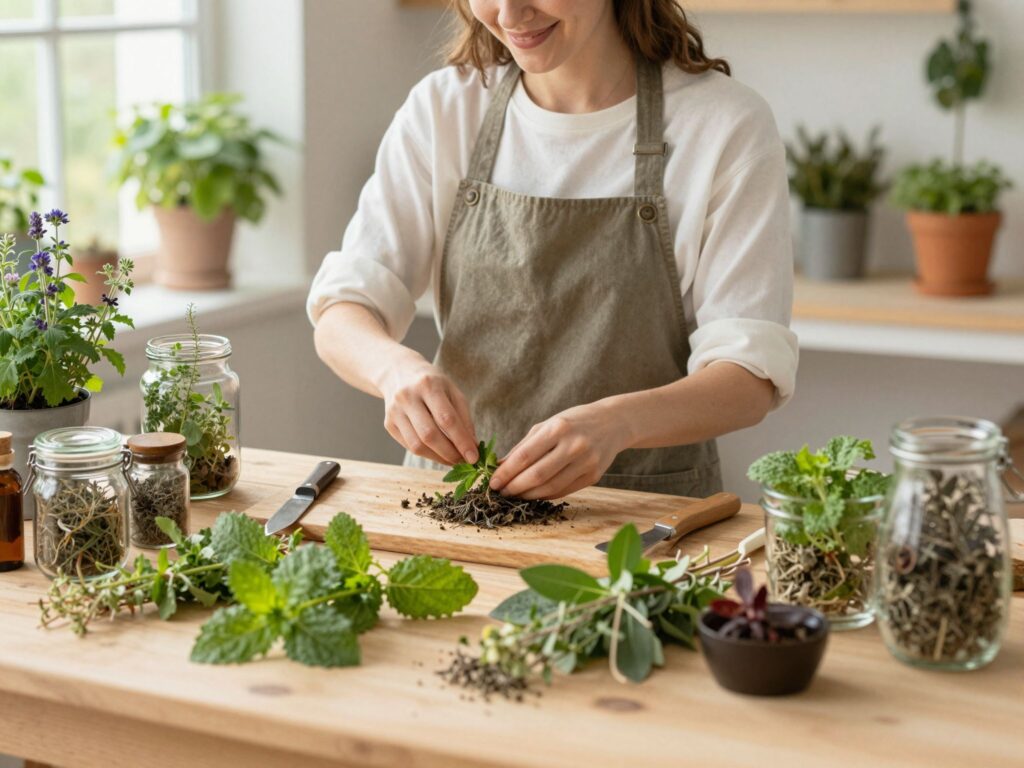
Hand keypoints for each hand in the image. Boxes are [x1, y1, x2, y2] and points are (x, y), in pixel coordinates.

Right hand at [380, 357, 477, 465]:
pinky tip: (438, 453)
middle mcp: (408, 397)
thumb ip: (464, 418)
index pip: (446, 419)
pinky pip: (409, 446)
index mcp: (428, 385)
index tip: (474, 457)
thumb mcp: (452, 391)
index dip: (461, 441)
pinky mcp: (389, 424)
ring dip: (438, 458)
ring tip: (452, 459)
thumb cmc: (432, 383)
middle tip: (463, 461)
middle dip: (449, 453)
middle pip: (429, 434)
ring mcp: (395, 411)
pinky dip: (427, 454)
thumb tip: (472, 446)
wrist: (398, 372)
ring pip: (416, 445)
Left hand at [489, 402, 631, 499]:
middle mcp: (574, 445)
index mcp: (558, 428)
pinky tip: (534, 494)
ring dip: (528, 495)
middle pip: (537, 475)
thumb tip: (499, 466)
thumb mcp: (548, 425)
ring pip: (550, 487)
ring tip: (515, 495)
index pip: (525, 456)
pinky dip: (545, 495)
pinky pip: (563, 491)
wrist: (613, 423)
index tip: (493, 482)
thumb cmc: (575, 422)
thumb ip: (524, 446)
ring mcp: (586, 462)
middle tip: (501, 492)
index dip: (506, 472)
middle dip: (514, 487)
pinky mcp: (593, 476)